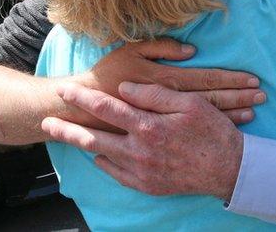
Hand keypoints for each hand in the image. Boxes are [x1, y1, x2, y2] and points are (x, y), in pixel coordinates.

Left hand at [43, 82, 241, 199]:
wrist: (230, 170)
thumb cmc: (213, 132)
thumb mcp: (189, 103)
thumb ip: (155, 94)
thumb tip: (126, 89)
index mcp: (148, 126)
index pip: (107, 108)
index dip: (83, 99)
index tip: (64, 91)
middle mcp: (139, 151)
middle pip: (94, 138)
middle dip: (67, 129)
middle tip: (46, 123)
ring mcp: (141, 171)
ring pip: (102, 157)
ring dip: (81, 147)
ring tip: (64, 138)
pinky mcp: (148, 185)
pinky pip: (118, 175)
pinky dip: (105, 164)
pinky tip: (98, 157)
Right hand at [77, 38, 263, 124]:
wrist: (80, 108)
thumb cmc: (106, 76)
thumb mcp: (131, 52)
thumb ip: (161, 47)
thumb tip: (190, 51)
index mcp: (165, 81)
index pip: (206, 81)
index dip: (231, 80)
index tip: (253, 80)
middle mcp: (170, 102)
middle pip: (212, 100)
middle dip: (239, 97)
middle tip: (263, 96)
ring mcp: (165, 120)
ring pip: (206, 117)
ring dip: (233, 113)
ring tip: (255, 110)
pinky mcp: (160, 130)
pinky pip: (192, 131)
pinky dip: (215, 127)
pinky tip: (232, 125)